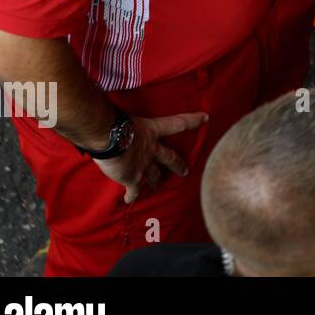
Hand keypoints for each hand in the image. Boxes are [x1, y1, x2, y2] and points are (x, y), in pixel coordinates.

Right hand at [93, 111, 208, 204]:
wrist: (108, 137)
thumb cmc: (113, 122)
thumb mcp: (128, 118)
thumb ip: (128, 120)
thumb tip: (117, 114)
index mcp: (151, 130)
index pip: (178, 123)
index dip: (193, 121)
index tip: (206, 118)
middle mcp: (151, 148)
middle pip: (169, 157)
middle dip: (177, 164)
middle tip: (185, 171)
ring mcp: (143, 165)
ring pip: (154, 175)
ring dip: (156, 180)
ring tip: (158, 184)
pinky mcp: (132, 178)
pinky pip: (133, 189)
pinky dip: (131, 195)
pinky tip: (129, 200)